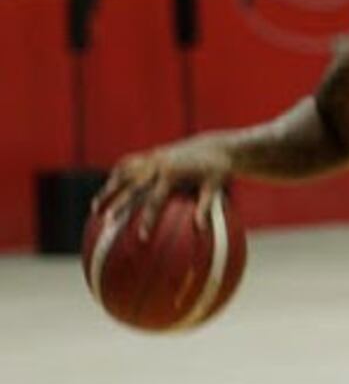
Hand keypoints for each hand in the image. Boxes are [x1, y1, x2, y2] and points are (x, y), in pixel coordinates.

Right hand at [92, 138, 232, 236]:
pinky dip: (116, 176)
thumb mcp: (215, 187)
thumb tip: (202, 230)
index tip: (141, 238)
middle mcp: (159, 164)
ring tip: (95, 209)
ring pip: (123, 174)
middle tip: (106, 223)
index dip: (148, 219)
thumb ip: (206, 206)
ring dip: (108, 190)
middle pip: (131, 186)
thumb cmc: (218, 170)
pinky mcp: (152, 154)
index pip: (156, 200)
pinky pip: (129, 163)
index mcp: (173, 174)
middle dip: (117, 204)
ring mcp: (153, 157)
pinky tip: (108, 190)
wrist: (216, 146)